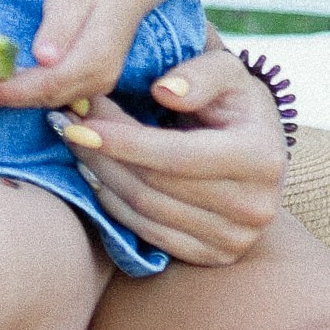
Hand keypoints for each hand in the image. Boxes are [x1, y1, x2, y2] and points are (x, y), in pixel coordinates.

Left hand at [0, 0, 151, 113]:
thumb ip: (58, 27)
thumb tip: (44, 57)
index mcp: (96, 55)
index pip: (50, 82)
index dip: (15, 89)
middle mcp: (100, 77)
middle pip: (47, 95)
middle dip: (7, 99)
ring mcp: (98, 84)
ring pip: (50, 99)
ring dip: (14, 100)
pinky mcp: (91, 85)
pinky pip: (56, 95)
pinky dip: (28, 95)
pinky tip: (2, 92)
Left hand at [49, 41, 285, 265]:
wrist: (260, 154)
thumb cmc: (235, 105)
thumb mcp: (228, 74)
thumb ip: (201, 74)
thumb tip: (164, 91)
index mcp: (262, 157)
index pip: (177, 155)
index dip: (123, 141)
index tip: (78, 120)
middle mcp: (254, 206)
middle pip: (154, 185)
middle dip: (102, 154)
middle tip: (67, 124)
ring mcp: (235, 238)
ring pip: (144, 211)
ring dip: (100, 177)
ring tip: (76, 145)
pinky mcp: (214, 255)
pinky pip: (148, 233)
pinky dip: (114, 205)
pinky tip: (97, 176)